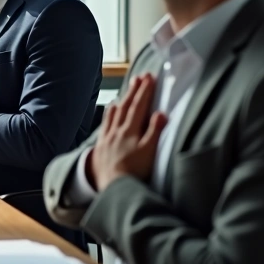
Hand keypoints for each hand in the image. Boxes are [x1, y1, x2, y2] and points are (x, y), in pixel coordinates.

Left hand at [86, 73, 167, 191]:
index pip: (139, 106)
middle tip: (140, 77)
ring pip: (115, 113)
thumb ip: (155, 131)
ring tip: (127, 89)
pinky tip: (112, 109)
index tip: (150, 78)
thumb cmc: (133, 171)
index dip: (145, 91)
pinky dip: (110, 113)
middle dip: (135, 90)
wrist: (111, 186)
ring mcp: (108, 137)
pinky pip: (106, 123)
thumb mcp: (149, 152)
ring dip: (123, 99)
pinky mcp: (102, 145)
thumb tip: (161, 112)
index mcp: (131, 131)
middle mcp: (118, 130)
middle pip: (127, 106)